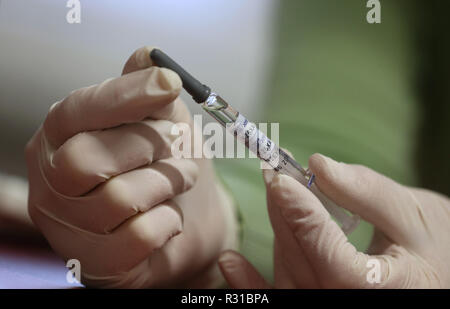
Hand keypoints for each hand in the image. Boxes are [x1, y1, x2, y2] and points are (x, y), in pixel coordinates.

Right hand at [26, 46, 237, 287]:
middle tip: (180, 143)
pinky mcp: (98, 265)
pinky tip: (171, 216)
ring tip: (181, 177)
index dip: (122, 96)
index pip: (75, 112)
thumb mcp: (162, 121)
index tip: (168, 83)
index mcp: (59, 140)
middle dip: (149, 146)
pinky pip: (137, 238)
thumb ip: (148, 92)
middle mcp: (52, 185)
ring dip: (167, 182)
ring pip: (118, 200)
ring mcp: (69, 230)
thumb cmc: (167, 164)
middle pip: (87, 160)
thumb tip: (147, 55)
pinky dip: (168, 222)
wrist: (190, 219)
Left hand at [218, 153, 449, 287]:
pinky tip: (231, 261)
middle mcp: (354, 305)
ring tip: (274, 192)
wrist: (434, 272)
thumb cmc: (434, 245)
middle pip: (306, 265)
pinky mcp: (316, 302)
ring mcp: (331, 306)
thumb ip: (369, 193)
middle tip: (272, 174)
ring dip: (278, 233)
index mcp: (389, 289)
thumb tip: (319, 165)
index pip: (336, 263)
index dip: (305, 221)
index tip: (284, 181)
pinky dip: (252, 284)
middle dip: (286, 215)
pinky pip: (279, 298)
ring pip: (291, 276)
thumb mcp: (415, 214)